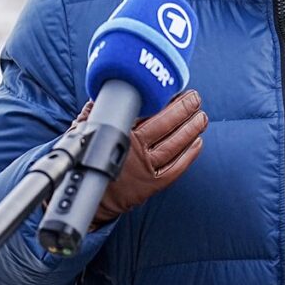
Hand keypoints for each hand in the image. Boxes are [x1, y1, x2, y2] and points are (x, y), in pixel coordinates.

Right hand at [72, 90, 207, 229]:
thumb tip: (103, 91)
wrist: (89, 196)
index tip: (173, 88)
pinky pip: (176, 168)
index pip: (148, 112)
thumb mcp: (83, 130)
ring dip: (191, 129)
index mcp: (121, 134)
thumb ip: (93, 110)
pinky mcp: (153, 185)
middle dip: (184, 109)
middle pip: (166, 126)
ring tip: (201, 116)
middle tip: (195, 98)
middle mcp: (136, 150)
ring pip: (175, 145)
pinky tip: (197, 141)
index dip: (163, 100)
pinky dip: (189, 155)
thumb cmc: (87, 159)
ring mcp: (146, 168)